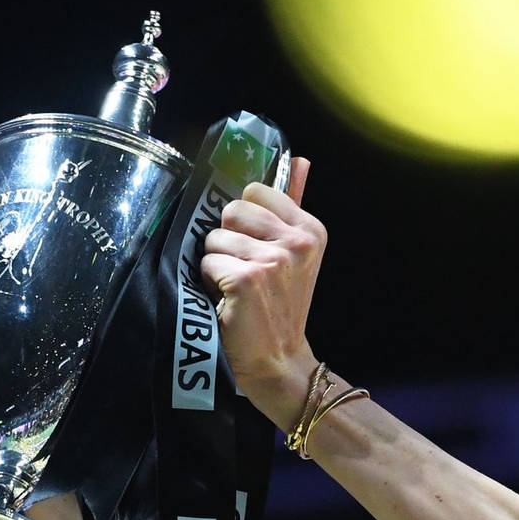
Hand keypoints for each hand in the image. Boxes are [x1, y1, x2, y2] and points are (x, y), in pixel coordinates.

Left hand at [201, 157, 324, 426]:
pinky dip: (211, 282)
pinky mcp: (248, 279)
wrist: (279, 360)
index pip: (255, 191)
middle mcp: (297, 241)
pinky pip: (208, 262)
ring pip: (215, 236)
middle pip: (231, 208)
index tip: (256, 246)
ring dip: (218, 262)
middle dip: (228, 238)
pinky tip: (229, 300)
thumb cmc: (281, 305)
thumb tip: (299, 160)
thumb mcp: (296, 252)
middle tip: (244, 268)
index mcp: (311, 228)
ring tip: (236, 286)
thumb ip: (293, 203)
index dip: (246, 219)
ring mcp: (273, 260)